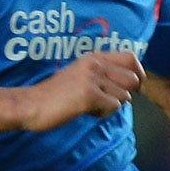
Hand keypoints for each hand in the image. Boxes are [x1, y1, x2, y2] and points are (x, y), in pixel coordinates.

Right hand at [17, 50, 144, 130]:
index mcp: (93, 57)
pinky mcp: (89, 95)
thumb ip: (103, 75)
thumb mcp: (81, 76)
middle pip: (133, 78)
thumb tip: (133, 83)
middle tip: (110, 101)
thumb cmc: (57, 95)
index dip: (139, 73)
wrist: (30, 104)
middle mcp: (95, 64)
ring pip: (124, 96)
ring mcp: (92, 79)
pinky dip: (103, 113)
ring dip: (111, 106)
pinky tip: (86, 111)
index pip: (131, 57)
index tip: (136, 87)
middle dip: (128, 93)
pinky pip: (114, 107)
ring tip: (91, 105)